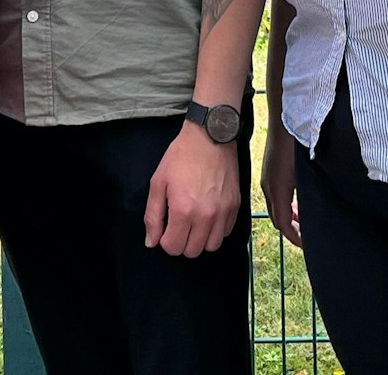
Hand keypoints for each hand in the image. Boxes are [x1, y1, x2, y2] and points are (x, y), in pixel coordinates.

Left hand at [144, 123, 240, 256]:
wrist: (210, 137)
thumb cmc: (181, 157)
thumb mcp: (158, 183)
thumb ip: (153, 216)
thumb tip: (151, 241)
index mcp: (183, 210)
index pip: (173, 247)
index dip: (165, 241)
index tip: (165, 229)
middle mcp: (205, 216)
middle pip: (192, 251)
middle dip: (181, 242)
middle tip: (178, 226)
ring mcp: (223, 212)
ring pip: (212, 246)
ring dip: (200, 240)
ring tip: (194, 224)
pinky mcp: (235, 206)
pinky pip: (226, 232)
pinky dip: (216, 231)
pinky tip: (208, 216)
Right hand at [259, 127, 300, 247]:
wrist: (285, 116)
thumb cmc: (298, 141)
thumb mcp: (307, 172)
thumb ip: (310, 195)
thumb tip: (315, 213)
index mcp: (278, 189)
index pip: (283, 224)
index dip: (296, 237)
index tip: (308, 245)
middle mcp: (269, 186)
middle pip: (278, 218)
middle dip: (293, 230)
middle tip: (309, 236)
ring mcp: (267, 178)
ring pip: (277, 206)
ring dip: (290, 216)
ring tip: (305, 220)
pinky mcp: (270, 170)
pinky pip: (276, 195)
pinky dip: (287, 204)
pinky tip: (298, 201)